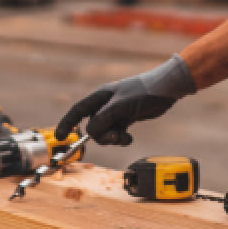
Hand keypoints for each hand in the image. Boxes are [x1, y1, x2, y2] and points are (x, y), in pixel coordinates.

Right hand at [55, 55, 195, 146]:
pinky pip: (116, 133)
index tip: (60, 138)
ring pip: (104, 132)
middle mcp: (105, 104)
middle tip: (115, 137)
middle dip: (102, 136)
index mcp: (100, 96)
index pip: (78, 111)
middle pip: (92, 126)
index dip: (67, 123)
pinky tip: (129, 137)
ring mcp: (115, 112)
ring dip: (113, 138)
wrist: (166, 89)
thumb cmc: (143, 92)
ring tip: (125, 137)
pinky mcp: (126, 119)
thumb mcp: (121, 106)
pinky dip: (121, 138)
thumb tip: (90, 132)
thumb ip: (104, 119)